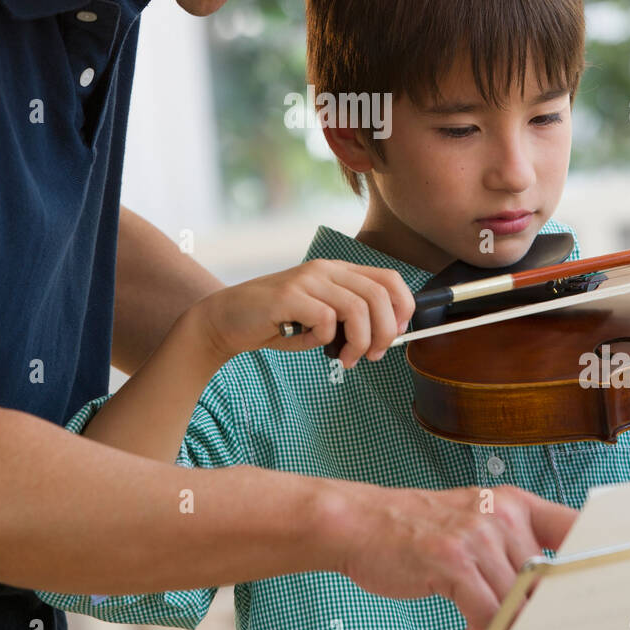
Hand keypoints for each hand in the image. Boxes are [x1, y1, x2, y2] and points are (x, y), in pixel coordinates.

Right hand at [190, 259, 415, 369]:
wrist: (226, 320)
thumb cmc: (277, 323)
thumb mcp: (321, 318)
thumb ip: (350, 319)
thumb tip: (388, 337)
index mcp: (337, 271)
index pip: (388, 279)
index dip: (402, 307)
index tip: (396, 335)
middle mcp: (325, 270)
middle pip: (378, 295)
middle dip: (385, 332)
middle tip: (373, 356)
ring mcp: (306, 280)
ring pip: (357, 308)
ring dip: (359, 342)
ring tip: (346, 359)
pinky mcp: (287, 296)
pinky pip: (324, 320)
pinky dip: (323, 340)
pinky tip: (307, 343)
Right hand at [329, 481, 577, 629]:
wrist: (360, 522)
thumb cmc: (416, 529)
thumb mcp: (473, 524)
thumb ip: (512, 552)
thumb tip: (547, 598)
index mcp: (513, 503)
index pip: (574, 527)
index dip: (595, 560)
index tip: (607, 592)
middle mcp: (500, 514)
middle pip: (546, 578)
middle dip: (539, 614)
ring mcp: (477, 535)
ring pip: (517, 600)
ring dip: (505, 628)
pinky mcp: (452, 560)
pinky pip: (487, 612)